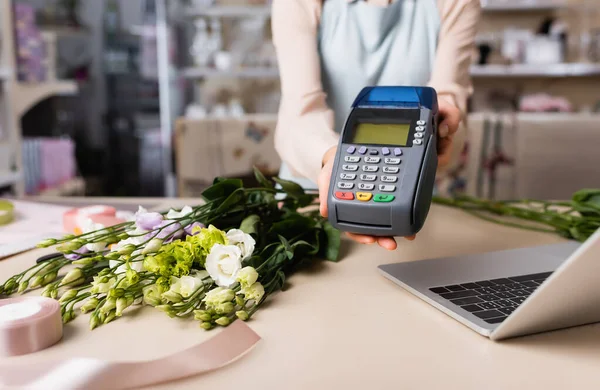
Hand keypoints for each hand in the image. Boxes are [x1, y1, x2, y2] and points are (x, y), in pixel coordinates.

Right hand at [317, 97, 462, 250]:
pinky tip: (411, 218)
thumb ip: (325, 193)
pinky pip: (395, 208)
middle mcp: (362, 211)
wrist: (344, 152)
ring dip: (395, 231)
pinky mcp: (386, 195)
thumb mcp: (326, 177)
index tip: (370, 239)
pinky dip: (403, 215)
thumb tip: (325, 211)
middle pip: (372, 230)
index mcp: (348, 210)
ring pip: (385, 223)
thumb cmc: (334, 167)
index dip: (362, 235)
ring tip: (407, 236)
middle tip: (391, 243)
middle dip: (382, 238)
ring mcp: (375, 204)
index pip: (354, 228)